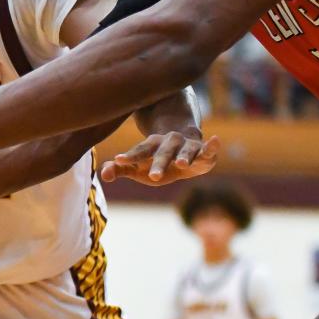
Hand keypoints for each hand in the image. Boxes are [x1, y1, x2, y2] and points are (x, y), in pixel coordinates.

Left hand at [99, 130, 219, 185]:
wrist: (183, 142)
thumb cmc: (156, 158)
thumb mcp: (139, 166)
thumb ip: (122, 169)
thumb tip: (103, 174)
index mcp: (152, 145)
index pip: (140, 151)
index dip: (130, 156)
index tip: (118, 160)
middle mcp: (170, 143)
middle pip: (163, 154)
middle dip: (159, 164)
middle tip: (154, 177)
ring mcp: (187, 146)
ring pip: (186, 151)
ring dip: (185, 156)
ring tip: (182, 163)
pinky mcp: (203, 152)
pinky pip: (208, 149)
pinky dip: (212, 146)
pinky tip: (215, 140)